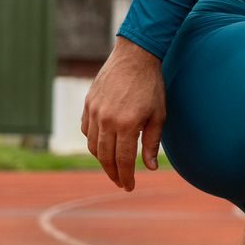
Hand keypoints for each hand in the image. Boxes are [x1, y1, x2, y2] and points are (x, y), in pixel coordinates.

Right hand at [81, 37, 165, 190]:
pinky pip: (86, 130)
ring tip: (113, 167)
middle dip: (113, 173)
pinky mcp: (88, 104)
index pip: (123, 160)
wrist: (135, 57)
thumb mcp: (159, 116)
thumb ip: (152, 143)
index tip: (129, 187)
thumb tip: (151, 168)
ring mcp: (94, 112)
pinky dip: (93, 142)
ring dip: (102, 160)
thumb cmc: (152, 87)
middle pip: (105, 157)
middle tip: (121, 183)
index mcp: (126, 125)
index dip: (126, 177)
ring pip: (92, 145)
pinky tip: (102, 147)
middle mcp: (106, 120)